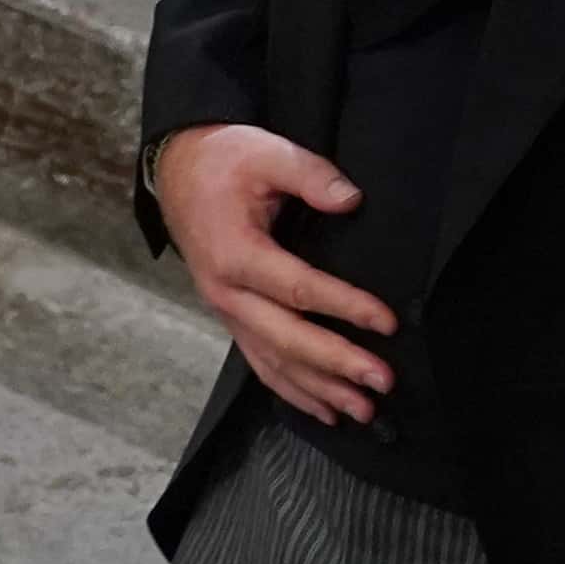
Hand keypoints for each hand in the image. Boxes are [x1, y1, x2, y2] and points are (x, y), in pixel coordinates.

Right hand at [153, 124, 398, 428]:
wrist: (178, 173)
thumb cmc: (224, 162)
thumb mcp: (266, 152)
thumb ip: (310, 174)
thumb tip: (351, 199)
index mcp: (235, 254)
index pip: (297, 289)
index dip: (343, 306)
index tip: (386, 321)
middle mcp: (227, 293)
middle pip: (286, 339)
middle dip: (336, 364)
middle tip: (383, 381)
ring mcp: (228, 312)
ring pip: (274, 362)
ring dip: (320, 389)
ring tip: (364, 410)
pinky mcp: (233, 319)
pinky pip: (262, 364)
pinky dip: (293, 391)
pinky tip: (326, 410)